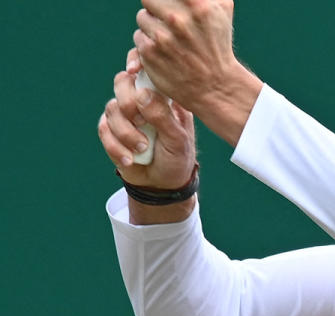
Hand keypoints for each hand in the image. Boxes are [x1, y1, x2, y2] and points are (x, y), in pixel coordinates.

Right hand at [98, 48, 195, 189]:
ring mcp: (125, 114)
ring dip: (125, 131)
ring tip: (142, 148)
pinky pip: (103, 130)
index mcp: (163, 94)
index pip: (146, 67)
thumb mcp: (179, 139)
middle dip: (128, 102)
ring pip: (111, 108)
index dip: (136, 61)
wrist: (164, 184)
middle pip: (121, 82)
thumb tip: (142, 94)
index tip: (134, 71)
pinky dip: (115, 146)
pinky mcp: (111, 131)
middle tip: (142, 122)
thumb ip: (163, 117)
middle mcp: (142, 99)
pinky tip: (129, 160)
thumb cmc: (178, 157)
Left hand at [133, 0, 261, 144]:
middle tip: (168, 20)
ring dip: (152, 26)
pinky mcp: (149, 52)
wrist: (215, 84)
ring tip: (169, 38)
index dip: (167, 1)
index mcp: (197, 5)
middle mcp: (177, 19)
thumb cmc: (218, 43)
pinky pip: (139, 37)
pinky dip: (148, 43)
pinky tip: (165, 52)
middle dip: (157, 8)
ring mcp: (161, 36)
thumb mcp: (222, 10)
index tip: (167, 6)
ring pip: (142, 17)